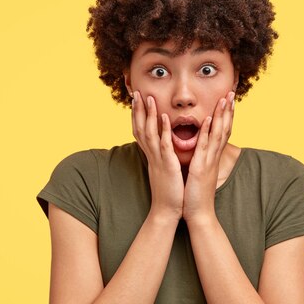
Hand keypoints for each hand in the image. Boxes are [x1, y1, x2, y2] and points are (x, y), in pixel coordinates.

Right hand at [131, 91, 183, 220]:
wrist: (167, 211)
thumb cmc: (168, 191)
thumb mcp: (162, 170)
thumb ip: (161, 157)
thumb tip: (162, 147)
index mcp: (151, 156)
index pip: (140, 131)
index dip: (137, 115)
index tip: (136, 100)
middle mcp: (151, 155)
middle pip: (140, 128)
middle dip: (138, 109)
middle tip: (135, 92)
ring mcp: (158, 159)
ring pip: (149, 133)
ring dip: (148, 114)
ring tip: (148, 97)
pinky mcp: (167, 165)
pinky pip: (164, 145)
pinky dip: (163, 130)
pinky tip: (164, 117)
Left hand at [182, 91, 234, 221]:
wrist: (199, 214)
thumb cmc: (197, 195)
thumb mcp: (201, 173)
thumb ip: (202, 161)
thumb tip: (201, 152)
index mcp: (212, 157)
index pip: (222, 132)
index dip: (226, 116)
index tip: (228, 101)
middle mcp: (214, 157)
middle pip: (225, 129)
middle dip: (228, 110)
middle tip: (232, 93)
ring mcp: (209, 161)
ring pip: (218, 134)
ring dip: (222, 115)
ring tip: (225, 99)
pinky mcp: (201, 167)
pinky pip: (205, 146)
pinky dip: (208, 131)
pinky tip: (209, 118)